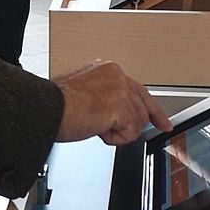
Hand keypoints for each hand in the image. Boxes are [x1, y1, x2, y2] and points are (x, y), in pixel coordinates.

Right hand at [53, 61, 171, 145]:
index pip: (138, 90)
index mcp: (109, 70)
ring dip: (118, 131)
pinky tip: (98, 130)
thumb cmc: (56, 105)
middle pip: (142, 107)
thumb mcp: (86, 93)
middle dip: (139, 123)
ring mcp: (121, 90)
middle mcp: (117, 76)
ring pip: (138, 122)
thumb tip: (115, 114)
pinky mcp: (121, 108)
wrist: (46, 109)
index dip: (152, 109)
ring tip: (96, 126)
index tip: (163, 121)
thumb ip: (105, 98)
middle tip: (154, 128)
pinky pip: (130, 134)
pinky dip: (114, 139)